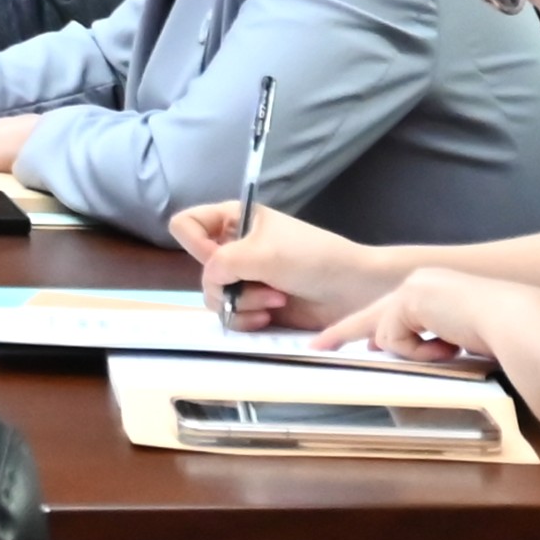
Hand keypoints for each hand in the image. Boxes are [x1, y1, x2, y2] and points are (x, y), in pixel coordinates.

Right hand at [171, 200, 391, 329]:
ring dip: (243, 303)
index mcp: (234, 220)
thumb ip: (222, 263)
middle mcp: (234, 249)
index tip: (219, 256)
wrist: (354, 291)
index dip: (195, 244)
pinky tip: (270, 316)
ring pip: (214, 297)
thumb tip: (209, 282)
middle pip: (200, 270)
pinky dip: (246, 319)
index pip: (186, 225)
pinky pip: (230, 317)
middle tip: (257, 282)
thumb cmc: (313, 258)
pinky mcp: (254, 306)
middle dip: (229, 283)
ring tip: (275, 300)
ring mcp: (244, 279)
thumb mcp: (263, 253)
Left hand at [320, 267, 526, 368]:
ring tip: (451, 347)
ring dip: (416, 353)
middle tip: (317, 345)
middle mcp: (421, 283)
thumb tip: (392, 348)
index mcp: (435, 290)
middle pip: (374, 316)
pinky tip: (448, 343)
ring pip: (388, 335)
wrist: (517, 322)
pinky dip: (418, 351)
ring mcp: (413, 289)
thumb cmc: (501, 335)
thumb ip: (428, 339)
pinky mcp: (408, 300)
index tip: (339, 339)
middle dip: (344, 333)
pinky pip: (395, 340)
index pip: (393, 311)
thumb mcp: (458, 337)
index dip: (364, 327)